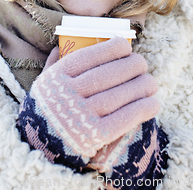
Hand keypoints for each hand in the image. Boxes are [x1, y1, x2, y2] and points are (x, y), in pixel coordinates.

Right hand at [16, 37, 158, 170]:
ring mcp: (80, 117)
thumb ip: (53, 64)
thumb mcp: (43, 83)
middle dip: (130, 66)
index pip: (87, 57)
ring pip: (117, 96)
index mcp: (56, 78)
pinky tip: (153, 103)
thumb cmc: (47, 109)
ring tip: (152, 83)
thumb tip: (62, 44)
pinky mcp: (93, 137)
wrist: (39, 148)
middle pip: (105, 75)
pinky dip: (141, 109)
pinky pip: (122, 119)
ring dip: (140, 86)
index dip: (110, 49)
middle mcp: (67, 95)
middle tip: (142, 63)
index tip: (126, 45)